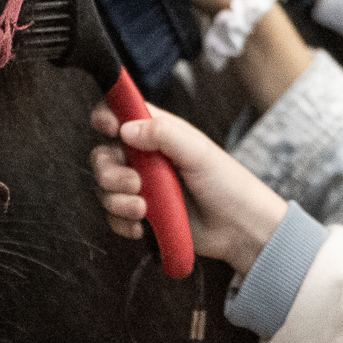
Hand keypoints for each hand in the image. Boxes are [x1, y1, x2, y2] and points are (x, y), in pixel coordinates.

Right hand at [91, 101, 288, 270]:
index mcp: (158, 133)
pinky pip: (114, 216)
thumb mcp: (197, 151)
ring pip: (105, 189)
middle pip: (103, 155)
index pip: (120, 114)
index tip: (108, 129)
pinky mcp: (142, 214)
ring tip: (144, 209)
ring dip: (117, 201)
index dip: (106, 118)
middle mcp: (145, 157)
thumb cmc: (228, 183)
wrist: (239, 228)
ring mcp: (142, 186)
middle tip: (135, 183)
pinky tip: (141, 226)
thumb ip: (162, 134)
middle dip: (110, 172)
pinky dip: (122, 222)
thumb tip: (126, 128)